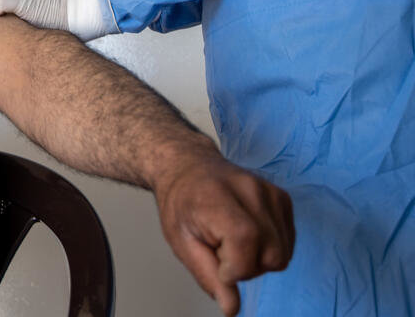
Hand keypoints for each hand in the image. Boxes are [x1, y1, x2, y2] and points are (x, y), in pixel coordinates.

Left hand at [152, 150, 294, 315]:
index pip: (246, 243)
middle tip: (220, 250)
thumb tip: (231, 309)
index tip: (216, 265)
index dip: (234, 268)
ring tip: (232, 240)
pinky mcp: (283, 198)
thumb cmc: (181, 203)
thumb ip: (207, 275)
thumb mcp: (181, 241)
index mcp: (219, 198)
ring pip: (283, 253)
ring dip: (259, 258)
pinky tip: (247, 235)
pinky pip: (289, 242)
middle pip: (272, 255)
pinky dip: (270, 247)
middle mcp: (251, 190)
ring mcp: (271, 192)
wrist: (188, 167)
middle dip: (247, 266)